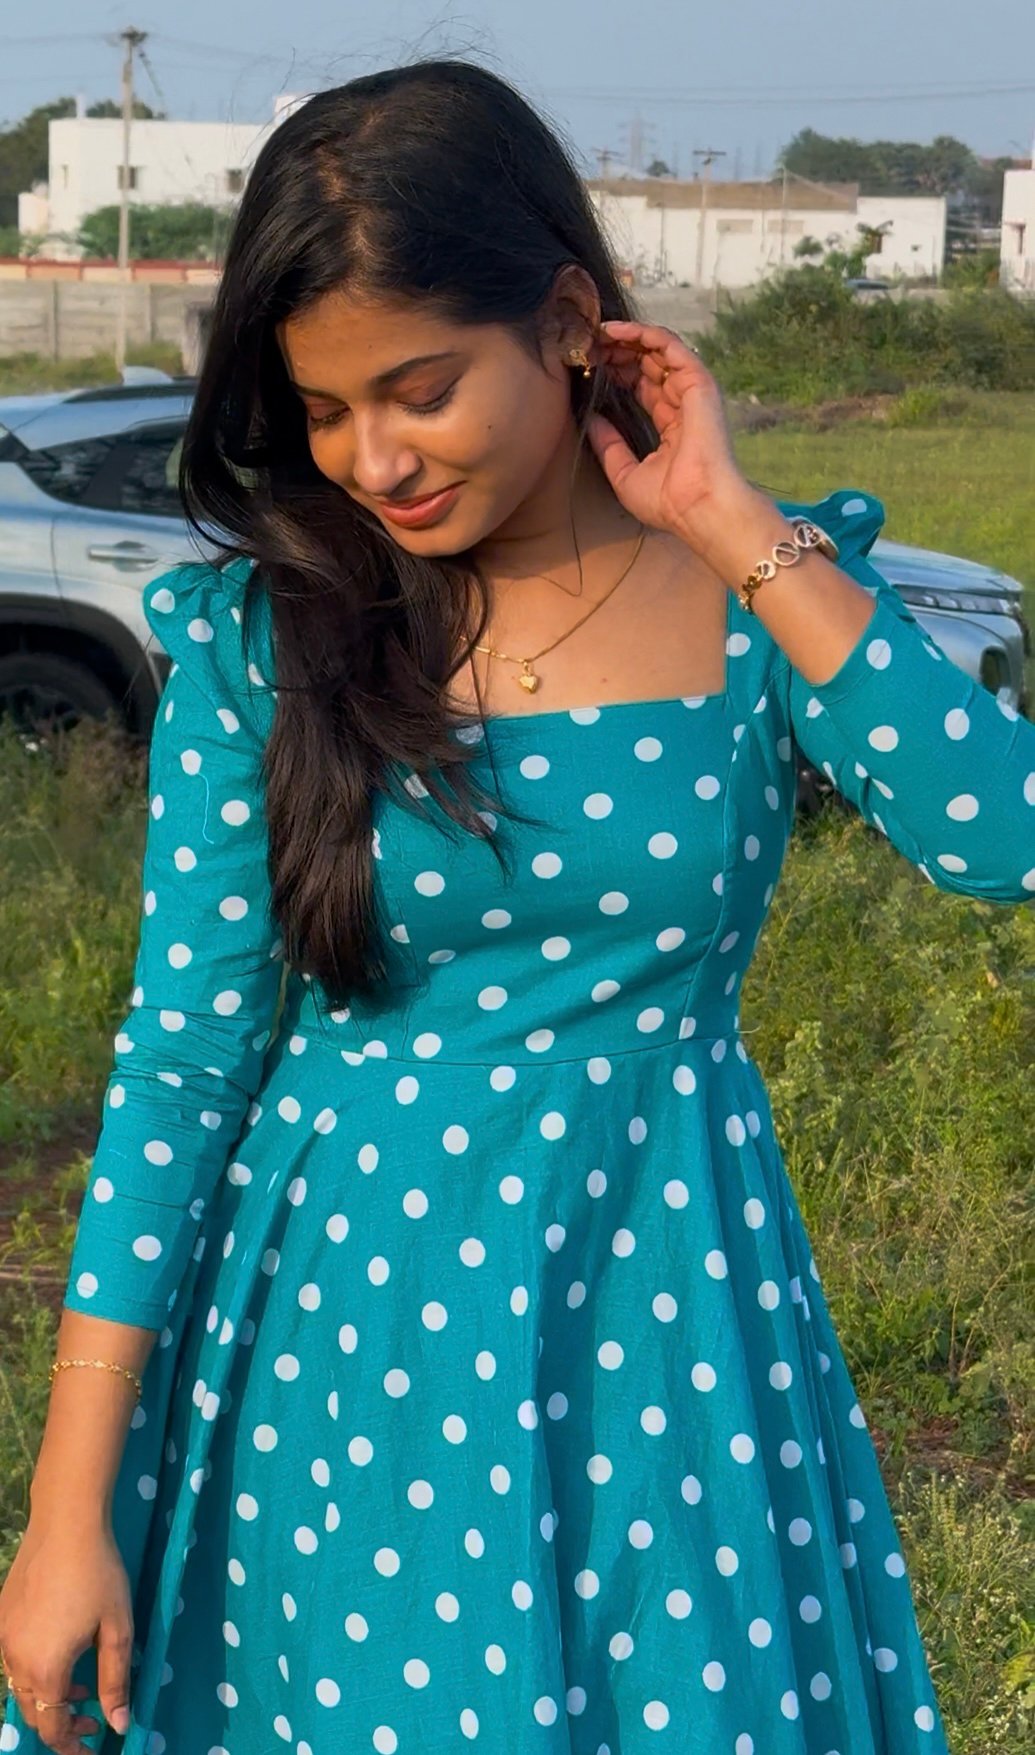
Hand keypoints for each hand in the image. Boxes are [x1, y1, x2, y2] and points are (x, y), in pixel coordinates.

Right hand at [0, 1514, 133, 1751]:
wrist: (66, 1524)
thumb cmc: (99, 1575)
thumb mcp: (117, 1630)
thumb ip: (114, 1682)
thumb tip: (119, 1725)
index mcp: (45, 1670)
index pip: (52, 1729)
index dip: (71, 1746)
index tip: (94, 1747)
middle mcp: (15, 1661)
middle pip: (32, 1714)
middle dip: (61, 1725)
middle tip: (92, 1719)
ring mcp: (3, 1639)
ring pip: (21, 1688)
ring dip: (49, 1697)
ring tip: (82, 1686)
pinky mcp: (1, 1618)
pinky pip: (13, 1660)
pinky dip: (36, 1671)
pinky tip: (61, 1651)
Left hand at [586, 319, 762, 557]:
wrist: (697, 507)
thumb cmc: (668, 502)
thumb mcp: (625, 474)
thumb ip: (609, 445)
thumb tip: (591, 420)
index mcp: (670, 426)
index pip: (641, 387)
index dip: (616, 373)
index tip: (588, 367)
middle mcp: (682, 404)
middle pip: (647, 365)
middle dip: (617, 352)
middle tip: (588, 346)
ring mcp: (692, 391)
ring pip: (656, 351)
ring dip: (625, 338)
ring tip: (596, 334)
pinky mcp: (698, 381)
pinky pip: (669, 345)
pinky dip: (642, 333)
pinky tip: (614, 331)